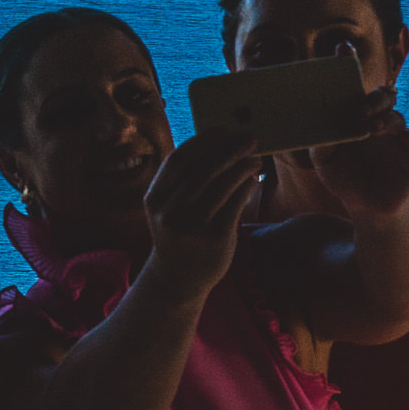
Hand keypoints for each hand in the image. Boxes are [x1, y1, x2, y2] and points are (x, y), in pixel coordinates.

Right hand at [142, 129, 260, 295]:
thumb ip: (184, 182)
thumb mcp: (168, 208)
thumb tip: (218, 147)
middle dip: (228, 150)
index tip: (223, 130)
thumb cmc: (178, 234)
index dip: (202, 142)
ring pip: (221, 186)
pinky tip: (252, 179)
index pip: (178, 160)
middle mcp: (169, 212)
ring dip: (241, 167)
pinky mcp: (213, 238)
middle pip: (202, 170)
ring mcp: (191, 226)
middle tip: (248, 138)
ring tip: (254, 158)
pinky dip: (245, 187)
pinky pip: (234, 204)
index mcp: (154, 199)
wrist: (177, 279)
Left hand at [306, 87, 408, 220]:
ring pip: (397, 118)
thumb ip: (321, 143)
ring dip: (386, 120)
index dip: (354, 84)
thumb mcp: (324, 161)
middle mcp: (379, 122)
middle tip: (361, 111)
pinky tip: (408, 137)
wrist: (366, 207)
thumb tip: (322, 129)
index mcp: (356, 118)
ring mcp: (397, 137)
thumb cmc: (343, 177)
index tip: (343, 78)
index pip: (358, 92)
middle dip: (373, 100)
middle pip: (383, 98)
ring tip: (374, 128)